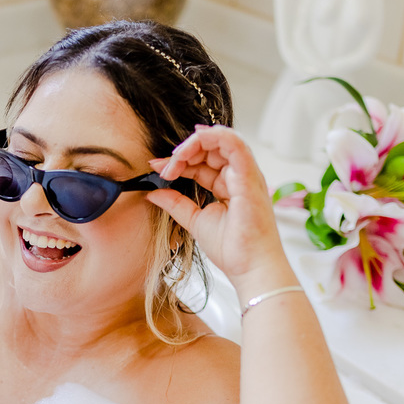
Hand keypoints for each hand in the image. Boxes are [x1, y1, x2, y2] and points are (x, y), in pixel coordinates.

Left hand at [147, 125, 288, 286]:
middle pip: (211, 149)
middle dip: (184, 152)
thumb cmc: (233, 249)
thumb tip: (153, 193)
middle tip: (164, 166)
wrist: (250, 267)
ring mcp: (246, 174)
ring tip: (176, 158)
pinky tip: (194, 140)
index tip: (157, 168)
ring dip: (194, 144)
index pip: (203, 163)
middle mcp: (240, 176)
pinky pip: (234, 143)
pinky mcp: (249, 175)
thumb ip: (175, 203)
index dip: (179, 161)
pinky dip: (213, 136)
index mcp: (229, 185)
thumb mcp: (195, 220)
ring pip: (221, 140)